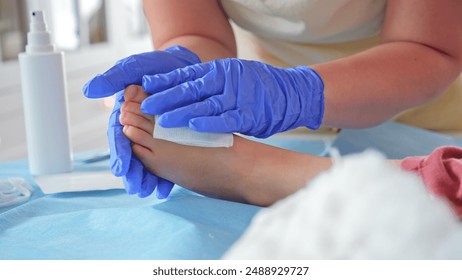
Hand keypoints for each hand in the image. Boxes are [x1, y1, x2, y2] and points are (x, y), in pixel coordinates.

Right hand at [83, 46, 200, 197]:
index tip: (120, 169)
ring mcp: (155, 136)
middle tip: (138, 189)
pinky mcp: (172, 139)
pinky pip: (169, 157)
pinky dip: (168, 172)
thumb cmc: (154, 66)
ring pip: (149, 161)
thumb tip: (90, 91)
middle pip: (133, 155)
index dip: (119, 153)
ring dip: (149, 178)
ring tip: (152, 191)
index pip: (119, 138)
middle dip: (134, 173)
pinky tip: (168, 186)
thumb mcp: (133, 68)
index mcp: (125, 116)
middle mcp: (138, 129)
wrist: (182, 65)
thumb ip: (114, 79)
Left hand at [140, 58, 324, 137]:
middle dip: (166, 99)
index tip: (144, 88)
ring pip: (205, 104)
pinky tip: (194, 126)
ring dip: (182, 113)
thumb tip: (180, 90)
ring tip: (162, 121)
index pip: (185, 76)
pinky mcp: (248, 114)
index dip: (164, 83)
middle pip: (190, 89)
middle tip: (145, 108)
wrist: (290, 92)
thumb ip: (208, 84)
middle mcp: (225, 80)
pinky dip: (210, 123)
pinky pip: (226, 119)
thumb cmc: (256, 87)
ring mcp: (237, 96)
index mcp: (218, 70)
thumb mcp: (230, 77)